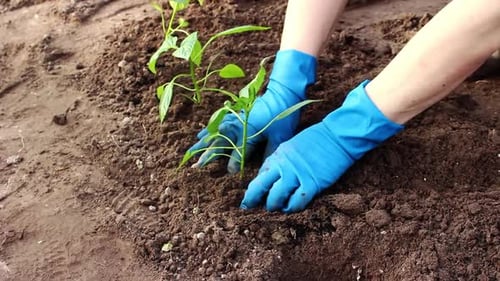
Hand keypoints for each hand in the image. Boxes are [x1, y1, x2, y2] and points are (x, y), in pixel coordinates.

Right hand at [188, 50, 316, 172]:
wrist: (282, 93)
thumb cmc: (282, 115)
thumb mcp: (280, 135)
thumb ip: (270, 151)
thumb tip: (264, 167)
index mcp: (248, 132)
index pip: (238, 152)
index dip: (234, 163)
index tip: (231, 172)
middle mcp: (238, 126)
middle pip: (219, 142)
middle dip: (206, 154)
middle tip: (195, 165)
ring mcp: (236, 119)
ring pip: (215, 132)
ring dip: (203, 141)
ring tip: (192, 150)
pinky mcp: (237, 113)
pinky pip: (218, 121)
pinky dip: (210, 128)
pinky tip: (203, 131)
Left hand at [240, 81, 403, 212]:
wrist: (338, 135)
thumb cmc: (317, 140)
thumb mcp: (292, 146)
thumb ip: (282, 160)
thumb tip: (273, 175)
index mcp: (278, 156)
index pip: (260, 175)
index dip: (254, 188)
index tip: (251, 197)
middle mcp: (283, 166)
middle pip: (260, 187)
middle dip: (252, 199)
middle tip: (250, 207)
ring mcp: (296, 175)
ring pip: (276, 197)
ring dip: (274, 205)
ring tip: (276, 208)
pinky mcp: (311, 184)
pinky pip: (296, 202)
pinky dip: (292, 207)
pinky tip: (292, 208)